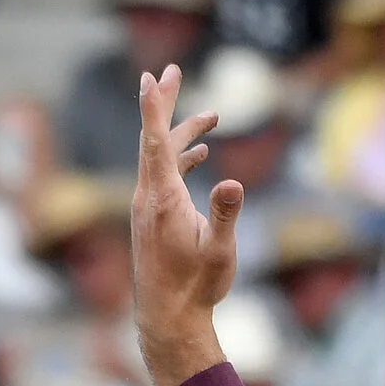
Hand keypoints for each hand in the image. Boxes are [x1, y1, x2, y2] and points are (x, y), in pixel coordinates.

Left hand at [132, 63, 240, 385]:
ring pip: (162, 157)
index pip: (157, 140)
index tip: (152, 76)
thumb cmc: (197, 285)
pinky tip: (202, 156)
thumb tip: (235, 182)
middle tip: (170, 71)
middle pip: (154, 138)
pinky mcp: (154, 216)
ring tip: (209, 116)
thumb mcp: (219, 251)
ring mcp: (149, 205)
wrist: (168, 314)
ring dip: (184, 134)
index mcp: (163, 197)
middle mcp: (149, 195)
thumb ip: (226, 214)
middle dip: (165, 104)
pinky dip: (182, 159)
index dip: (155, 106)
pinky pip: (165, 175)